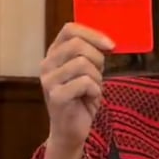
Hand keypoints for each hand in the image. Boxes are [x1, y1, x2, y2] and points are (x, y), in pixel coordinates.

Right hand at [40, 22, 113, 153]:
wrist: (71, 129)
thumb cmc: (81, 98)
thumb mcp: (87, 71)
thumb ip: (91, 54)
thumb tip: (108, 42)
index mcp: (54, 53)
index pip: (70, 29)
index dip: (93, 34)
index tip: (110, 46)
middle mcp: (47, 64)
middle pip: (78, 45)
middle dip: (97, 59)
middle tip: (99, 74)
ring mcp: (49, 80)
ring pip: (83, 63)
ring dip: (97, 78)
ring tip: (92, 89)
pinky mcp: (56, 96)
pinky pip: (85, 82)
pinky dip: (95, 90)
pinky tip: (89, 98)